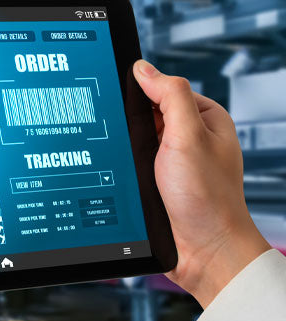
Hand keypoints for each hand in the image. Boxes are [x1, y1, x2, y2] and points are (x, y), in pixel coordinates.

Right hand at [134, 60, 269, 306]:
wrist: (203, 252)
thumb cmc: (207, 199)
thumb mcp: (189, 136)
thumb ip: (169, 96)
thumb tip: (143, 68)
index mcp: (205, 119)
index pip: (163, 89)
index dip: (140, 92)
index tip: (120, 97)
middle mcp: (189, 139)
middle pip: (144, 115)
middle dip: (128, 124)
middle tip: (120, 134)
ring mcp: (170, 163)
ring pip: (132, 141)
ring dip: (121, 149)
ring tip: (117, 158)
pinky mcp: (154, 184)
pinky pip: (129, 166)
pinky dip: (120, 168)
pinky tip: (114, 173)